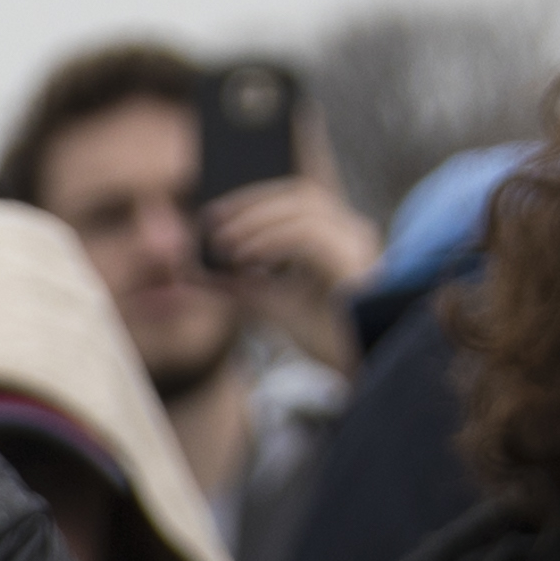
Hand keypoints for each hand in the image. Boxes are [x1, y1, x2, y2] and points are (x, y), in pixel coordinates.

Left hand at [198, 174, 379, 372]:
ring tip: (221, 243)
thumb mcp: (272, 305)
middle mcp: (351, 231)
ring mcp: (357, 242)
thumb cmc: (328, 336)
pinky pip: (309, 236)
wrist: (364, 367)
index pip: (297, 198)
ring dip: (256, 220)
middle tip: (209, 222)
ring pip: (306, 206)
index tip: (213, 214)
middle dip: (250, 202)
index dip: (253, 199)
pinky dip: (271, 241)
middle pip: (301, 193)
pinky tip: (242, 257)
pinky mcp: (356, 260)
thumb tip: (196, 271)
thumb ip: (239, 287)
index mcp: (336, 235)